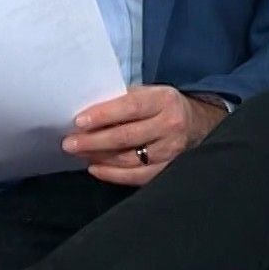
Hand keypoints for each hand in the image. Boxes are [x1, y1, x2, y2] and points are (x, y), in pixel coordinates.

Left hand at [64, 86, 228, 185]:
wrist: (199, 122)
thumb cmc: (163, 106)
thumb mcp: (150, 93)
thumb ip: (124, 100)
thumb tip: (88, 112)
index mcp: (164, 100)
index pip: (130, 107)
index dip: (103, 115)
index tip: (79, 121)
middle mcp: (170, 125)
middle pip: (126, 136)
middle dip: (94, 141)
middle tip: (69, 143)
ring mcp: (171, 150)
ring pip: (129, 159)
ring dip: (100, 158)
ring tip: (79, 154)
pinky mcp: (169, 168)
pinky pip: (138, 177)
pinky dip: (114, 175)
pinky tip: (96, 169)